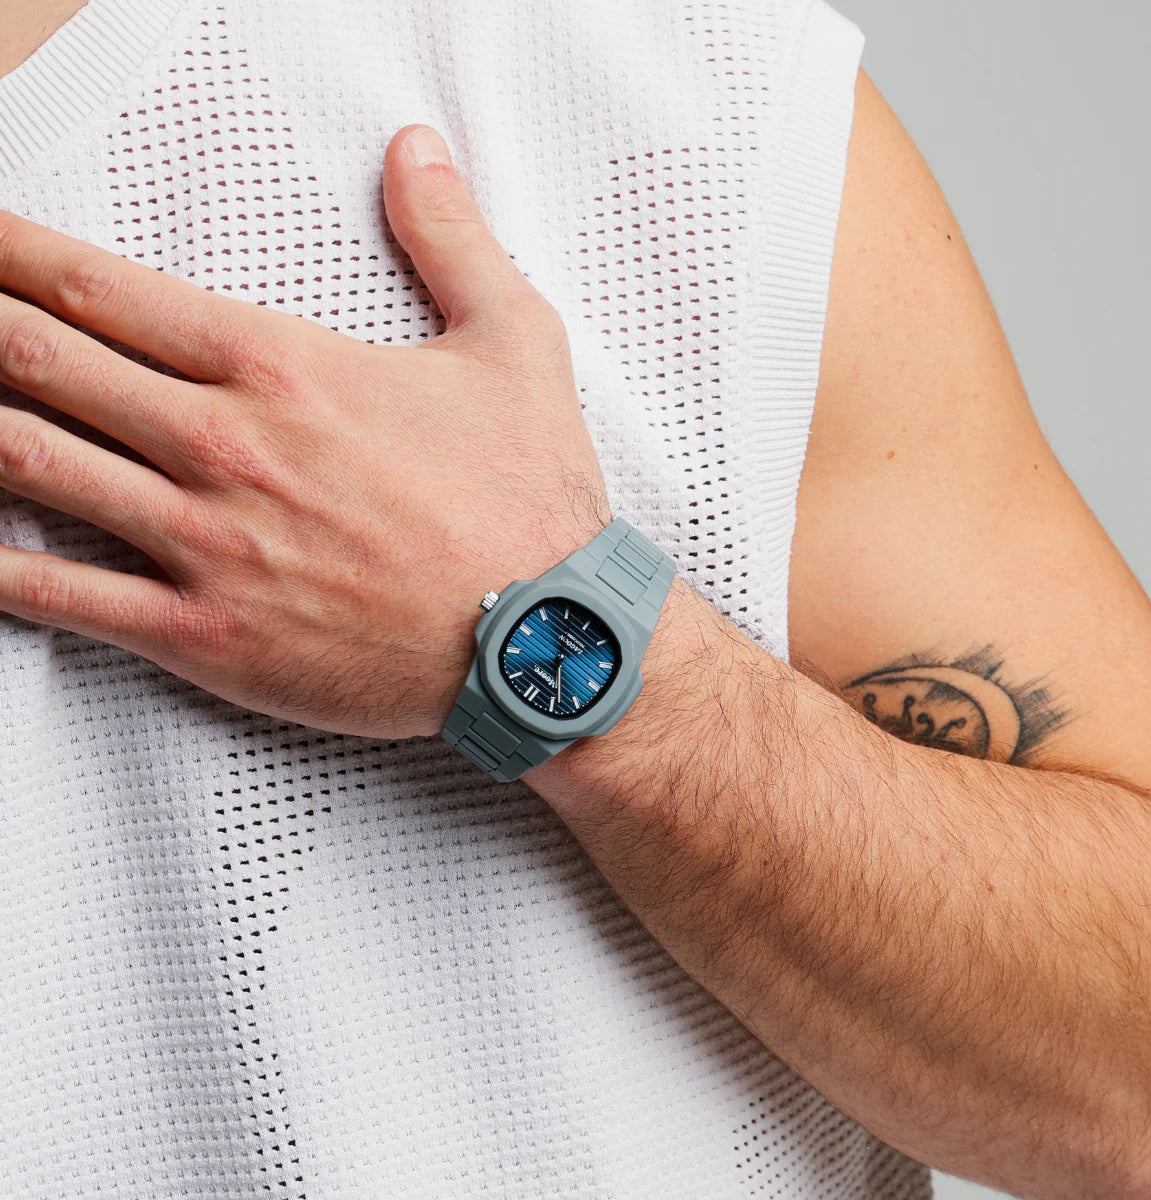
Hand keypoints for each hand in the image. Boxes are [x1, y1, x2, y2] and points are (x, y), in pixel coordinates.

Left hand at [0, 125, 610, 738]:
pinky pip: (65, 599)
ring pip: (31, 467)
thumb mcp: (516, 344)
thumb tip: (415, 154)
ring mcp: (206, 546)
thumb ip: (452, 239)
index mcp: (283, 369)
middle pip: (41, 362)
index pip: (104, 289)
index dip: (12, 252)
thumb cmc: (529, 505)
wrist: (545, 640)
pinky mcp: (207, 638)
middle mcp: (226, 448)